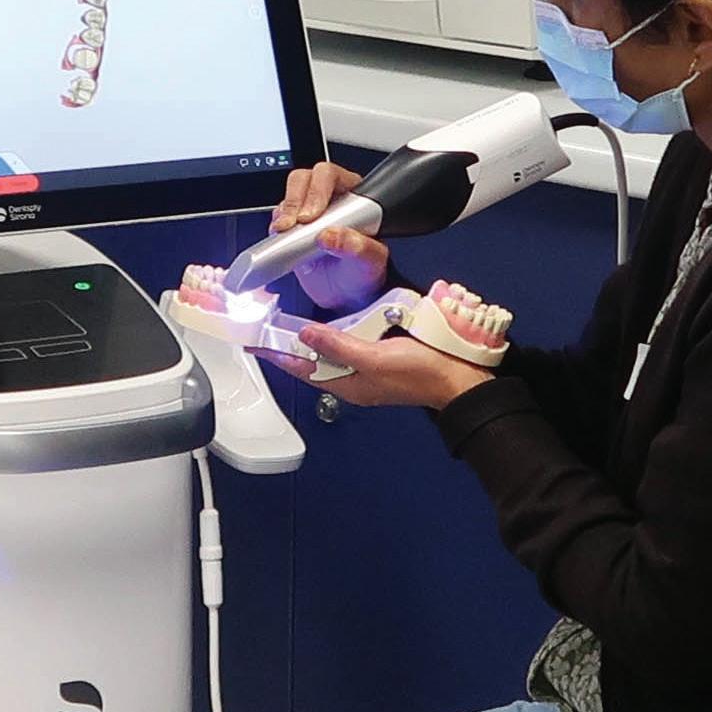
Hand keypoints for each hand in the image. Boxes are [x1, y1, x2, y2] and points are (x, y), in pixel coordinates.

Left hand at [254, 323, 492, 409]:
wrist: (458, 379)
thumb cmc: (421, 373)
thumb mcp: (375, 359)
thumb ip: (339, 347)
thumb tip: (307, 334)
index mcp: (346, 384)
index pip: (300, 368)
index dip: (275, 354)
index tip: (253, 341)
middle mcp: (351, 379)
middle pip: (310, 362)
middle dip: (289, 348)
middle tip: (267, 328)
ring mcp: (365, 370)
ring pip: (328, 355)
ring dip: (309, 341)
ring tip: (288, 326)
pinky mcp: (379, 359)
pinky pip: (347, 348)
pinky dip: (333, 337)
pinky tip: (329, 326)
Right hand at [271, 161, 388, 310]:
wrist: (346, 297)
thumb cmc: (364, 274)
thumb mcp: (369, 262)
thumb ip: (357, 247)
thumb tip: (331, 235)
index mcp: (354, 197)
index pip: (331, 176)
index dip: (317, 190)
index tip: (311, 216)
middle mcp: (329, 200)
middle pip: (304, 179)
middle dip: (295, 199)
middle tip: (294, 223)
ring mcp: (307, 214)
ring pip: (288, 196)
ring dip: (283, 212)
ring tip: (285, 231)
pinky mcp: (291, 230)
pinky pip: (277, 218)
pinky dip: (275, 226)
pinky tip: (281, 238)